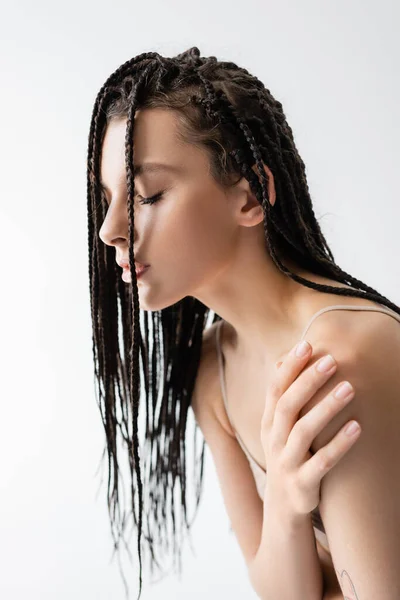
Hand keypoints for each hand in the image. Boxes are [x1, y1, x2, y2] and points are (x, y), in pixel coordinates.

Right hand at [261, 340, 360, 520]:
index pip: (275, 389)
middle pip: (287, 406)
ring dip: (326, 408)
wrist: (282, 506)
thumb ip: (285, 397)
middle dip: (308, 381)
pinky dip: (339, 444)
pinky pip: (321, 463)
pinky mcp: (302, 484)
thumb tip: (288, 358)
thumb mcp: (279, 428)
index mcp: (268, 422)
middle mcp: (273, 439)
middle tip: (331, 360)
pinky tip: (357, 427)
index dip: (289, 367)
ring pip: (303, 431)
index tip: (307, 345)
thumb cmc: (288, 455)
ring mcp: (286, 462)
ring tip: (349, 388)